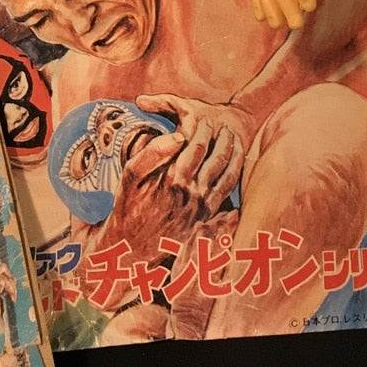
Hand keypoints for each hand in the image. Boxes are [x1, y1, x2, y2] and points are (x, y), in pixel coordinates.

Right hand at [88, 97, 244, 264]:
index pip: (197, 145)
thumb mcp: (130, 178)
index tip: (205, 119)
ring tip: (234, 140)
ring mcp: (202, 207)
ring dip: (234, 154)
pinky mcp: (206, 219)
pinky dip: (235, 178)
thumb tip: (178, 137)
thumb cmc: (129, 208)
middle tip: (224, 125)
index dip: (204, 129)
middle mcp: (192, 193)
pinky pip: (228, 195)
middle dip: (223, 138)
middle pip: (217, 157)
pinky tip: (237, 168)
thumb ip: (151, 154)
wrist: (131, 248)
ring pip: (228, 175)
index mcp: (173, 179)